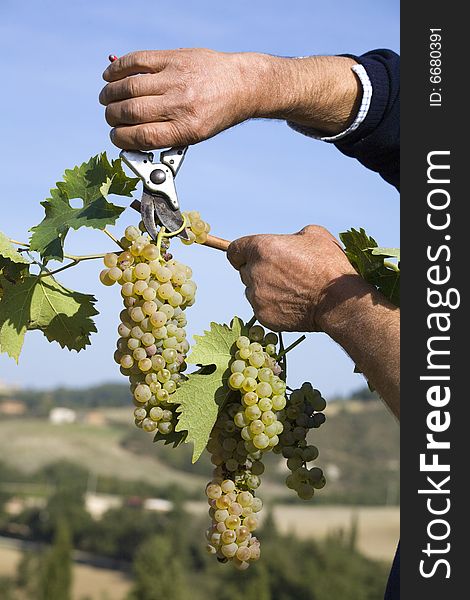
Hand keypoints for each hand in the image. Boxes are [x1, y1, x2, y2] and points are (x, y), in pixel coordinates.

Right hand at [100, 49, 360, 149]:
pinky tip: (110, 75)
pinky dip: (118, 68)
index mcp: (186, 130)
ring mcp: (176, 79)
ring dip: (110, 93)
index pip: (142, 137)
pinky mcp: (174, 58)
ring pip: (129, 86)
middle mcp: (180, 105)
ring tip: (106, 98)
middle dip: (112, 117)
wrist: (241, 85)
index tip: (115, 137)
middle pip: (131, 112)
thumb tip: (131, 138)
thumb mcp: (195, 135)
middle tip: (110, 117)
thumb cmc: (215, 114)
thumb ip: (165, 137)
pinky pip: (137, 61)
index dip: (121, 138)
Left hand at [227, 225, 359, 331]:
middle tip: (282, 274)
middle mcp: (253, 272)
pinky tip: (292, 303)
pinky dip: (272, 306)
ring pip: (252, 291)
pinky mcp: (262, 316)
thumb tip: (287, 243)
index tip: (249, 258)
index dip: (241, 254)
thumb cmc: (328, 265)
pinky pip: (261, 308)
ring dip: (265, 290)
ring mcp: (256, 296)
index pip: (234, 251)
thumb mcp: (313, 235)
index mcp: (261, 248)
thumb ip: (291, 237)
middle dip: (258, 271)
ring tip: (291, 290)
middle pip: (245, 271)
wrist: (337, 301)